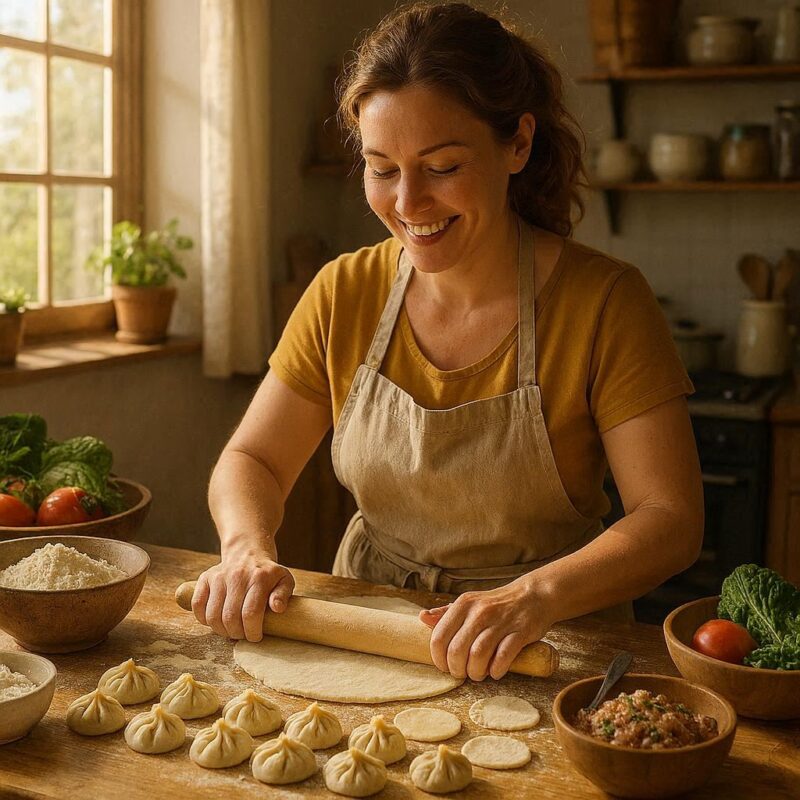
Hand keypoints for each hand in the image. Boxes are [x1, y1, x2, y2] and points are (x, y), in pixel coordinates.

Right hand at [191, 545, 293, 642]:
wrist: (248, 554)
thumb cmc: (268, 574)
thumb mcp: (284, 580)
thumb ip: (283, 594)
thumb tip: (277, 608)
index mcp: (260, 578)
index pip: (251, 613)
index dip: (252, 632)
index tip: (256, 637)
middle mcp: (237, 576)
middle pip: (230, 617)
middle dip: (237, 634)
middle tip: (243, 635)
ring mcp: (219, 576)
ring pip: (212, 615)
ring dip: (221, 630)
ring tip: (231, 630)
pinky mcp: (205, 578)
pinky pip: (197, 605)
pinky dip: (204, 619)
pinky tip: (216, 620)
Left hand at [419, 576, 553, 680]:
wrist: (532, 596)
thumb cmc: (496, 604)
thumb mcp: (469, 603)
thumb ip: (446, 613)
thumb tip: (422, 618)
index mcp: (464, 604)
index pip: (439, 637)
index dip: (438, 658)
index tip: (445, 666)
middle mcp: (480, 611)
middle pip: (457, 650)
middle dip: (457, 669)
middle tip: (462, 673)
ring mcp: (501, 621)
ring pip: (478, 655)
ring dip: (476, 672)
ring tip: (478, 674)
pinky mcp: (520, 632)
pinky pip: (503, 657)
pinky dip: (496, 670)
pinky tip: (495, 671)